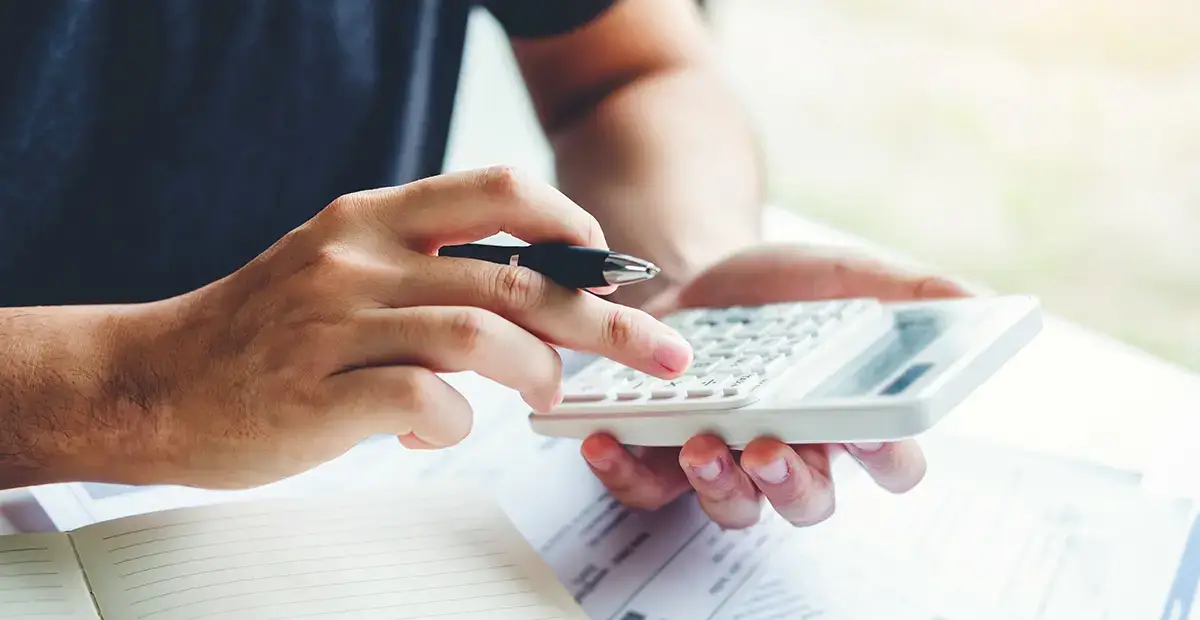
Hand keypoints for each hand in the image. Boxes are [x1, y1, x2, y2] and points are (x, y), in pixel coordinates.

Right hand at [107, 167, 693, 488]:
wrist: (151, 383)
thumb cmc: (259, 334)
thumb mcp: (338, 271)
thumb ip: (424, 273)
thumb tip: (531, 306)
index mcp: (371, 220)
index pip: (497, 190)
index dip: (569, 224)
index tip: (606, 264)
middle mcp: (359, 260)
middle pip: (519, 276)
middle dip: (606, 318)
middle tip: (656, 351)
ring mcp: (338, 325)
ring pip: (484, 333)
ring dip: (539, 371)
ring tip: (546, 394)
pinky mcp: (320, 393)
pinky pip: (425, 403)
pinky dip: (457, 424)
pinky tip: (444, 429)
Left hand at [580, 244, 967, 527]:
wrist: (689, 274)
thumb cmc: (775, 289)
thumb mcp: (840, 275)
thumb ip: (904, 288)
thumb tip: (977, 299)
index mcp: (845, 417)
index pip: (889, 461)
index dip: (887, 457)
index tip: (871, 429)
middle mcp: (791, 451)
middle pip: (809, 500)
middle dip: (792, 484)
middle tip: (771, 448)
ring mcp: (725, 459)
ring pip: (736, 507)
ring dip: (719, 485)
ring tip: (702, 444)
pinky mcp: (661, 458)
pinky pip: (648, 490)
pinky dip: (626, 472)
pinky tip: (610, 441)